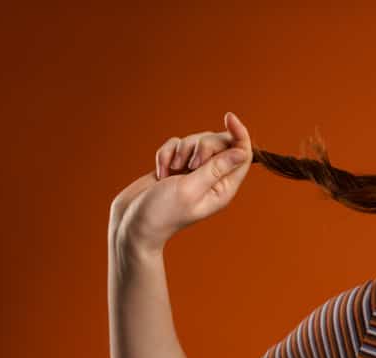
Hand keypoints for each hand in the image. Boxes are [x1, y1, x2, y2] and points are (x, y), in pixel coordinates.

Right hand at [109, 112, 252, 253]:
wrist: (132, 222)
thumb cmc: (162, 212)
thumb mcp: (191, 188)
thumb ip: (216, 167)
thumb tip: (243, 152)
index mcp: (224, 188)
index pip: (242, 155)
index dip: (239, 133)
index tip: (228, 116)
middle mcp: (213, 179)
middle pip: (219, 143)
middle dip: (201, 145)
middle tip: (190, 165)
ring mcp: (194, 172)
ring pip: (196, 141)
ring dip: (181, 151)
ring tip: (171, 172)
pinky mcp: (176, 166)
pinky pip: (177, 145)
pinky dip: (166, 154)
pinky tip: (160, 172)